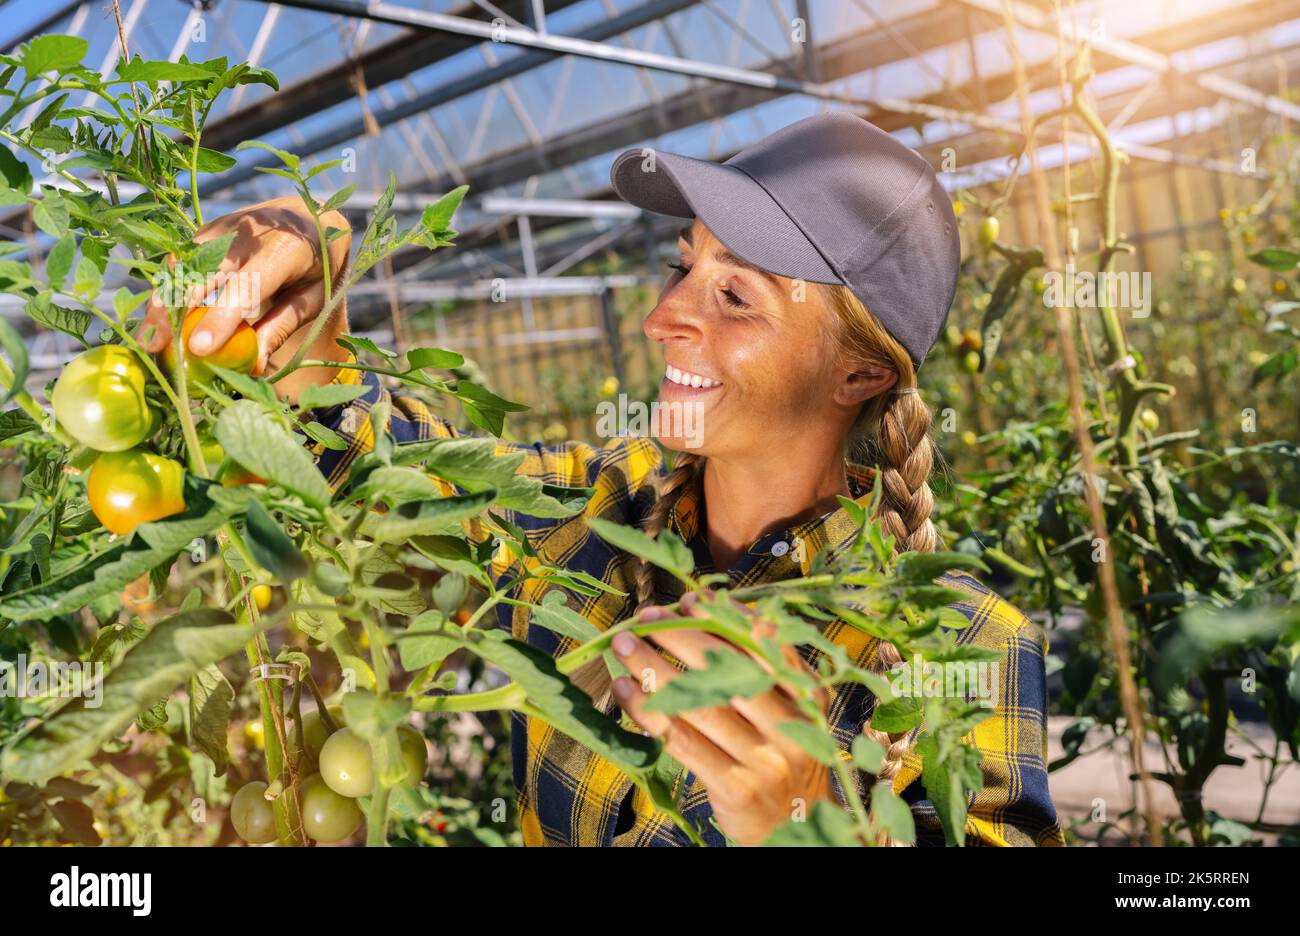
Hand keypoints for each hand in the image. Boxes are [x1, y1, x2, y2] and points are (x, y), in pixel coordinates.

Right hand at [139, 196, 352, 400]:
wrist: (309, 218)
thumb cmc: (316, 268)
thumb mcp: (313, 298)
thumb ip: (281, 327)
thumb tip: (252, 367)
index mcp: (285, 247)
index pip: (247, 286)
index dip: (221, 317)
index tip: (199, 348)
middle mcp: (247, 233)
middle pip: (202, 272)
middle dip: (175, 310)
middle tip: (156, 347)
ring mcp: (221, 229)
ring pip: (181, 266)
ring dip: (161, 302)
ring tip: (148, 340)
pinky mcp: (204, 233)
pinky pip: (179, 264)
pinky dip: (164, 292)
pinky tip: (155, 322)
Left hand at [611, 590, 834, 845]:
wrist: (799, 832)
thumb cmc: (786, 760)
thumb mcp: (793, 713)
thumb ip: (766, 668)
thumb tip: (719, 613)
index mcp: (807, 697)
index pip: (764, 645)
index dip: (724, 619)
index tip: (689, 600)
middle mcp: (790, 725)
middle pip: (728, 668)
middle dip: (681, 636)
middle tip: (645, 617)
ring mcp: (764, 758)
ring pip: (698, 702)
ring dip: (654, 668)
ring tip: (623, 647)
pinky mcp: (736, 787)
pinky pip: (682, 741)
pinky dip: (649, 712)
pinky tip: (625, 691)